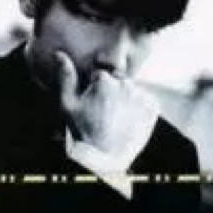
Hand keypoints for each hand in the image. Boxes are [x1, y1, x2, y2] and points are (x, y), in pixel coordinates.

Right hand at [55, 51, 157, 170]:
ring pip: (132, 91)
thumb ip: (66, 76)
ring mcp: (141, 96)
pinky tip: (128, 121)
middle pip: (118, 81)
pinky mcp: (152, 108)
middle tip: (105, 113)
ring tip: (117, 119)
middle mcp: (126, 84)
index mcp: (104, 79)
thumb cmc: (83, 131)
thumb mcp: (68, 104)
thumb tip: (59, 53)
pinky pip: (145, 101)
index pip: (101, 76)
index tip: (94, 104)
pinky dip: (139, 108)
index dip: (96, 90)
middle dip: (112, 92)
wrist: (105, 159)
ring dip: (126, 100)